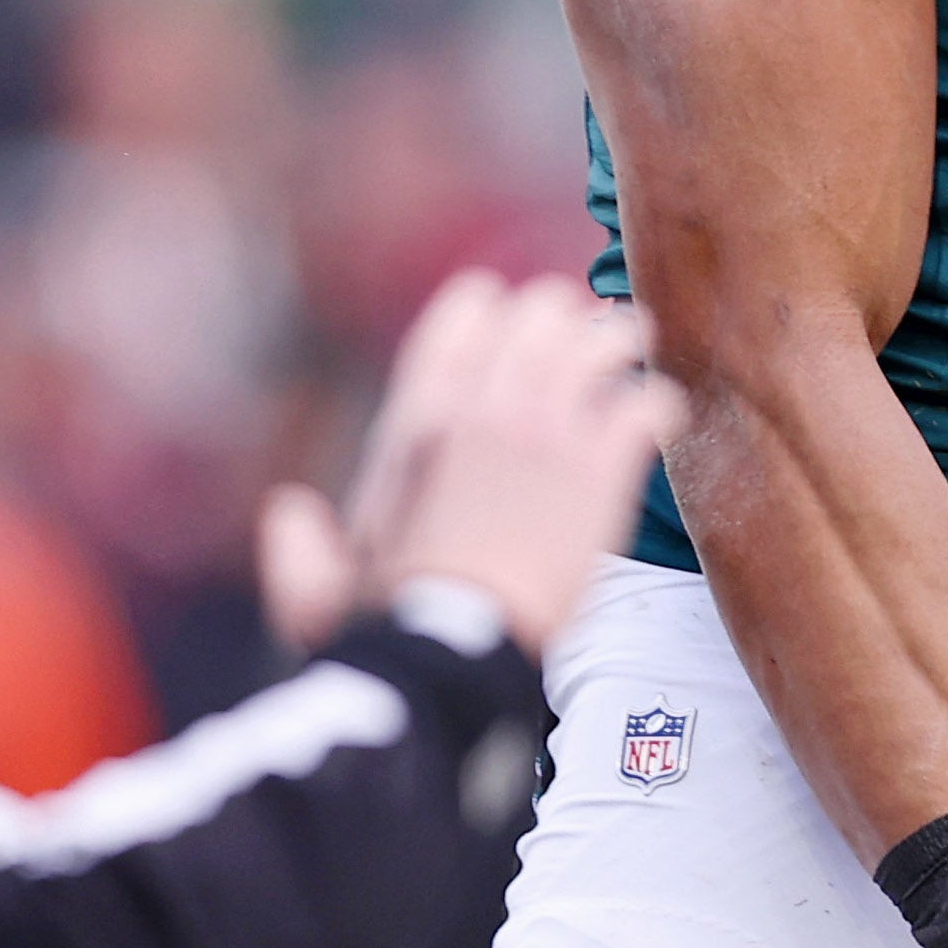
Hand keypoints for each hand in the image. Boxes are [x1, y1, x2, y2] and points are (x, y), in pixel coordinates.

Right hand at [261, 273, 684, 656]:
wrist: (454, 647)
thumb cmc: (382, 625)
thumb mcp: (321, 587)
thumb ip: (301, 549)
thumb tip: (286, 513)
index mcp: (414, 426)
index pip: (451, 329)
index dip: (479, 306)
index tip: (496, 300)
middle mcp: (482, 412)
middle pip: (535, 320)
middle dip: (561, 318)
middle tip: (583, 326)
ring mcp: (546, 433)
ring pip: (596, 346)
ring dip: (618, 340)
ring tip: (634, 342)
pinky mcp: (601, 470)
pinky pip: (643, 405)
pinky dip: (657, 403)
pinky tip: (661, 410)